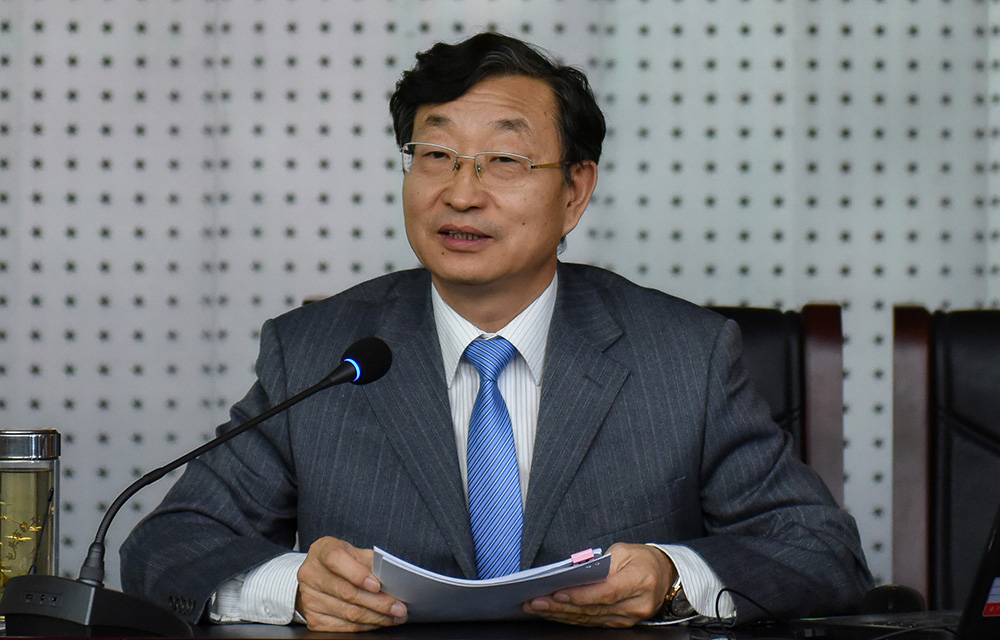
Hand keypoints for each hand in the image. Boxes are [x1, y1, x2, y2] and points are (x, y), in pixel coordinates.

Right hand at [295, 536, 407, 631]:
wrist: (316, 575)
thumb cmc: (339, 561)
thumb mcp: (353, 552)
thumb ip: (369, 561)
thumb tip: (391, 577)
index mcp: (322, 551)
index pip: (337, 560)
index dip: (358, 574)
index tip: (378, 585)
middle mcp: (311, 575)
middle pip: (347, 592)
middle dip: (378, 602)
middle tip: (399, 607)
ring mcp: (310, 599)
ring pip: (348, 613)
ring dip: (376, 617)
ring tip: (395, 617)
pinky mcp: (313, 619)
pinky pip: (344, 627)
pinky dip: (365, 626)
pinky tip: (378, 622)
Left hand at [523, 542, 674, 626]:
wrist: (664, 575)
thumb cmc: (642, 559)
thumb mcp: (623, 550)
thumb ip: (600, 563)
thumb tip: (573, 574)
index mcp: (639, 581)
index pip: (606, 592)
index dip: (581, 595)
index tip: (557, 593)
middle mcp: (637, 604)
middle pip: (594, 609)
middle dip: (561, 606)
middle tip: (536, 602)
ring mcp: (630, 618)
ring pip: (590, 619)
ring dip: (561, 614)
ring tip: (538, 607)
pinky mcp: (622, 623)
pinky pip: (593, 622)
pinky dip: (572, 617)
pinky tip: (555, 613)